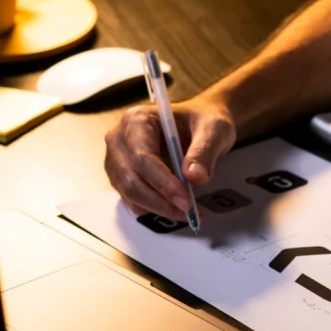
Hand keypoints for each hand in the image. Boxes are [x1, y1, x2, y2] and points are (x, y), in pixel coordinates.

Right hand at [105, 94, 235, 221]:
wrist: (197, 123)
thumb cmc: (202, 120)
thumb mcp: (214, 129)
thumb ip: (205, 150)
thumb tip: (195, 177)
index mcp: (137, 120)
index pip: (142, 157)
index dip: (163, 183)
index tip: (186, 200)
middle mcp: (120, 138)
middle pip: (131, 178)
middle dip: (160, 200)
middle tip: (188, 211)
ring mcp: (117, 158)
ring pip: (129, 192)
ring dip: (157, 207)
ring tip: (186, 211)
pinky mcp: (121, 175)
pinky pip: (131, 199)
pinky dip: (152, 208)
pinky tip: (174, 207)